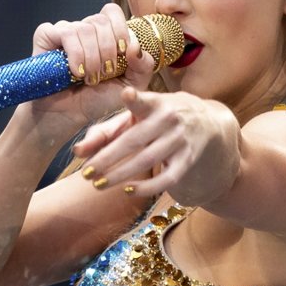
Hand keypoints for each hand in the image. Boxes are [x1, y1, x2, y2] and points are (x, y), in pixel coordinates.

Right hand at [24, 4, 160, 128]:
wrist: (68, 116)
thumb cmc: (97, 100)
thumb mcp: (130, 86)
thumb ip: (143, 66)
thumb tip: (135, 45)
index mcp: (105, 34)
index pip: (112, 12)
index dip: (120, 29)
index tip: (122, 52)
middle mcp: (85, 29)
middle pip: (101, 21)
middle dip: (107, 50)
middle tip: (104, 73)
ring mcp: (65, 32)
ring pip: (84, 28)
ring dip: (91, 57)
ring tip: (88, 78)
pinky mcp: (46, 37)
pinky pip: (63, 32)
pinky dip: (74, 53)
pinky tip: (74, 71)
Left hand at [74, 87, 239, 204]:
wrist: (207, 123)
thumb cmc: (158, 119)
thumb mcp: (137, 117)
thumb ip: (106, 131)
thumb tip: (78, 151)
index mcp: (155, 103)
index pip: (145, 101)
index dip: (135, 100)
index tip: (127, 94)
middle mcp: (170, 119)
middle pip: (134, 141)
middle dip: (107, 158)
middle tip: (86, 174)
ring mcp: (181, 140)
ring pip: (147, 161)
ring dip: (120, 175)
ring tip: (98, 185)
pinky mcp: (189, 159)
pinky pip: (167, 178)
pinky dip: (147, 187)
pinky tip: (127, 191)